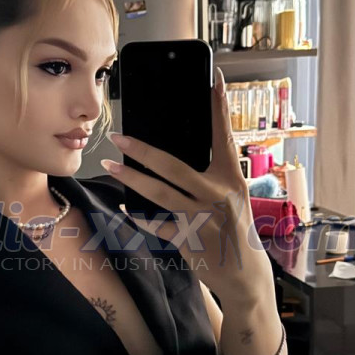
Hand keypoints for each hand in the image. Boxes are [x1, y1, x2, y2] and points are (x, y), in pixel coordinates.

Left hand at [102, 67, 260, 290]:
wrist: (244, 274)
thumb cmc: (233, 227)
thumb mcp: (230, 196)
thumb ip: (209, 174)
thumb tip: (175, 150)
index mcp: (232, 178)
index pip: (223, 136)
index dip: (220, 108)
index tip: (215, 79)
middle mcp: (219, 195)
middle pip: (175, 167)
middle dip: (143, 150)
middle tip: (119, 136)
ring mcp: (202, 219)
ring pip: (160, 194)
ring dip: (131, 178)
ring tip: (110, 164)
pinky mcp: (189, 240)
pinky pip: (158, 225)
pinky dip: (140, 216)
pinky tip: (125, 206)